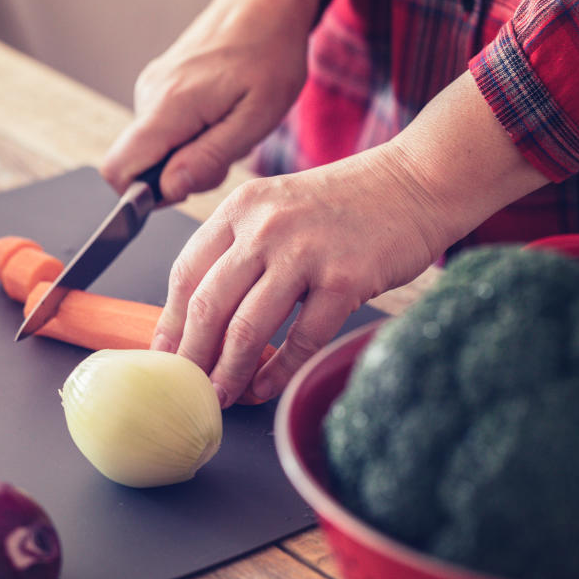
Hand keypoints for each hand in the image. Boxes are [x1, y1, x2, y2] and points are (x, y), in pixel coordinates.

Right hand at [100, 0, 319, 202]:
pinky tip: (219, 116)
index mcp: (169, 107)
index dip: (141, 195)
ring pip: (153, 150)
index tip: (184, 187)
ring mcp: (150, 89)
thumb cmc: (269, 55)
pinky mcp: (158, 86)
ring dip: (189, 155)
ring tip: (228, 129)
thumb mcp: (255, 118)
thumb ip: (209, 158)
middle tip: (223, 154)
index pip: (117, 170)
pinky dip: (189, 136)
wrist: (265, 4)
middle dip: (177, 176)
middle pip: (137, 165)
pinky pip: (161, 130)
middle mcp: (149, 96)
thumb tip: (168, 189)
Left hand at [151, 72, 550, 406]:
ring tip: (222, 396)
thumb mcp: (275, 208)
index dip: (170, 322)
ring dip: (230, 372)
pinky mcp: (345, 279)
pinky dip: (278, 372)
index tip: (164, 355)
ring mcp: (305, 252)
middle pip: (209, 305)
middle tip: (187, 386)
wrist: (415, 181)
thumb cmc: (341, 204)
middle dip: (193, 356)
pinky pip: (300, 339)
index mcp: (240, 209)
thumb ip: (237, 251)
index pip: (185, 273)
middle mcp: (265, 227)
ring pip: (248, 329)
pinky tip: (264, 388)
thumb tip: (199, 320)